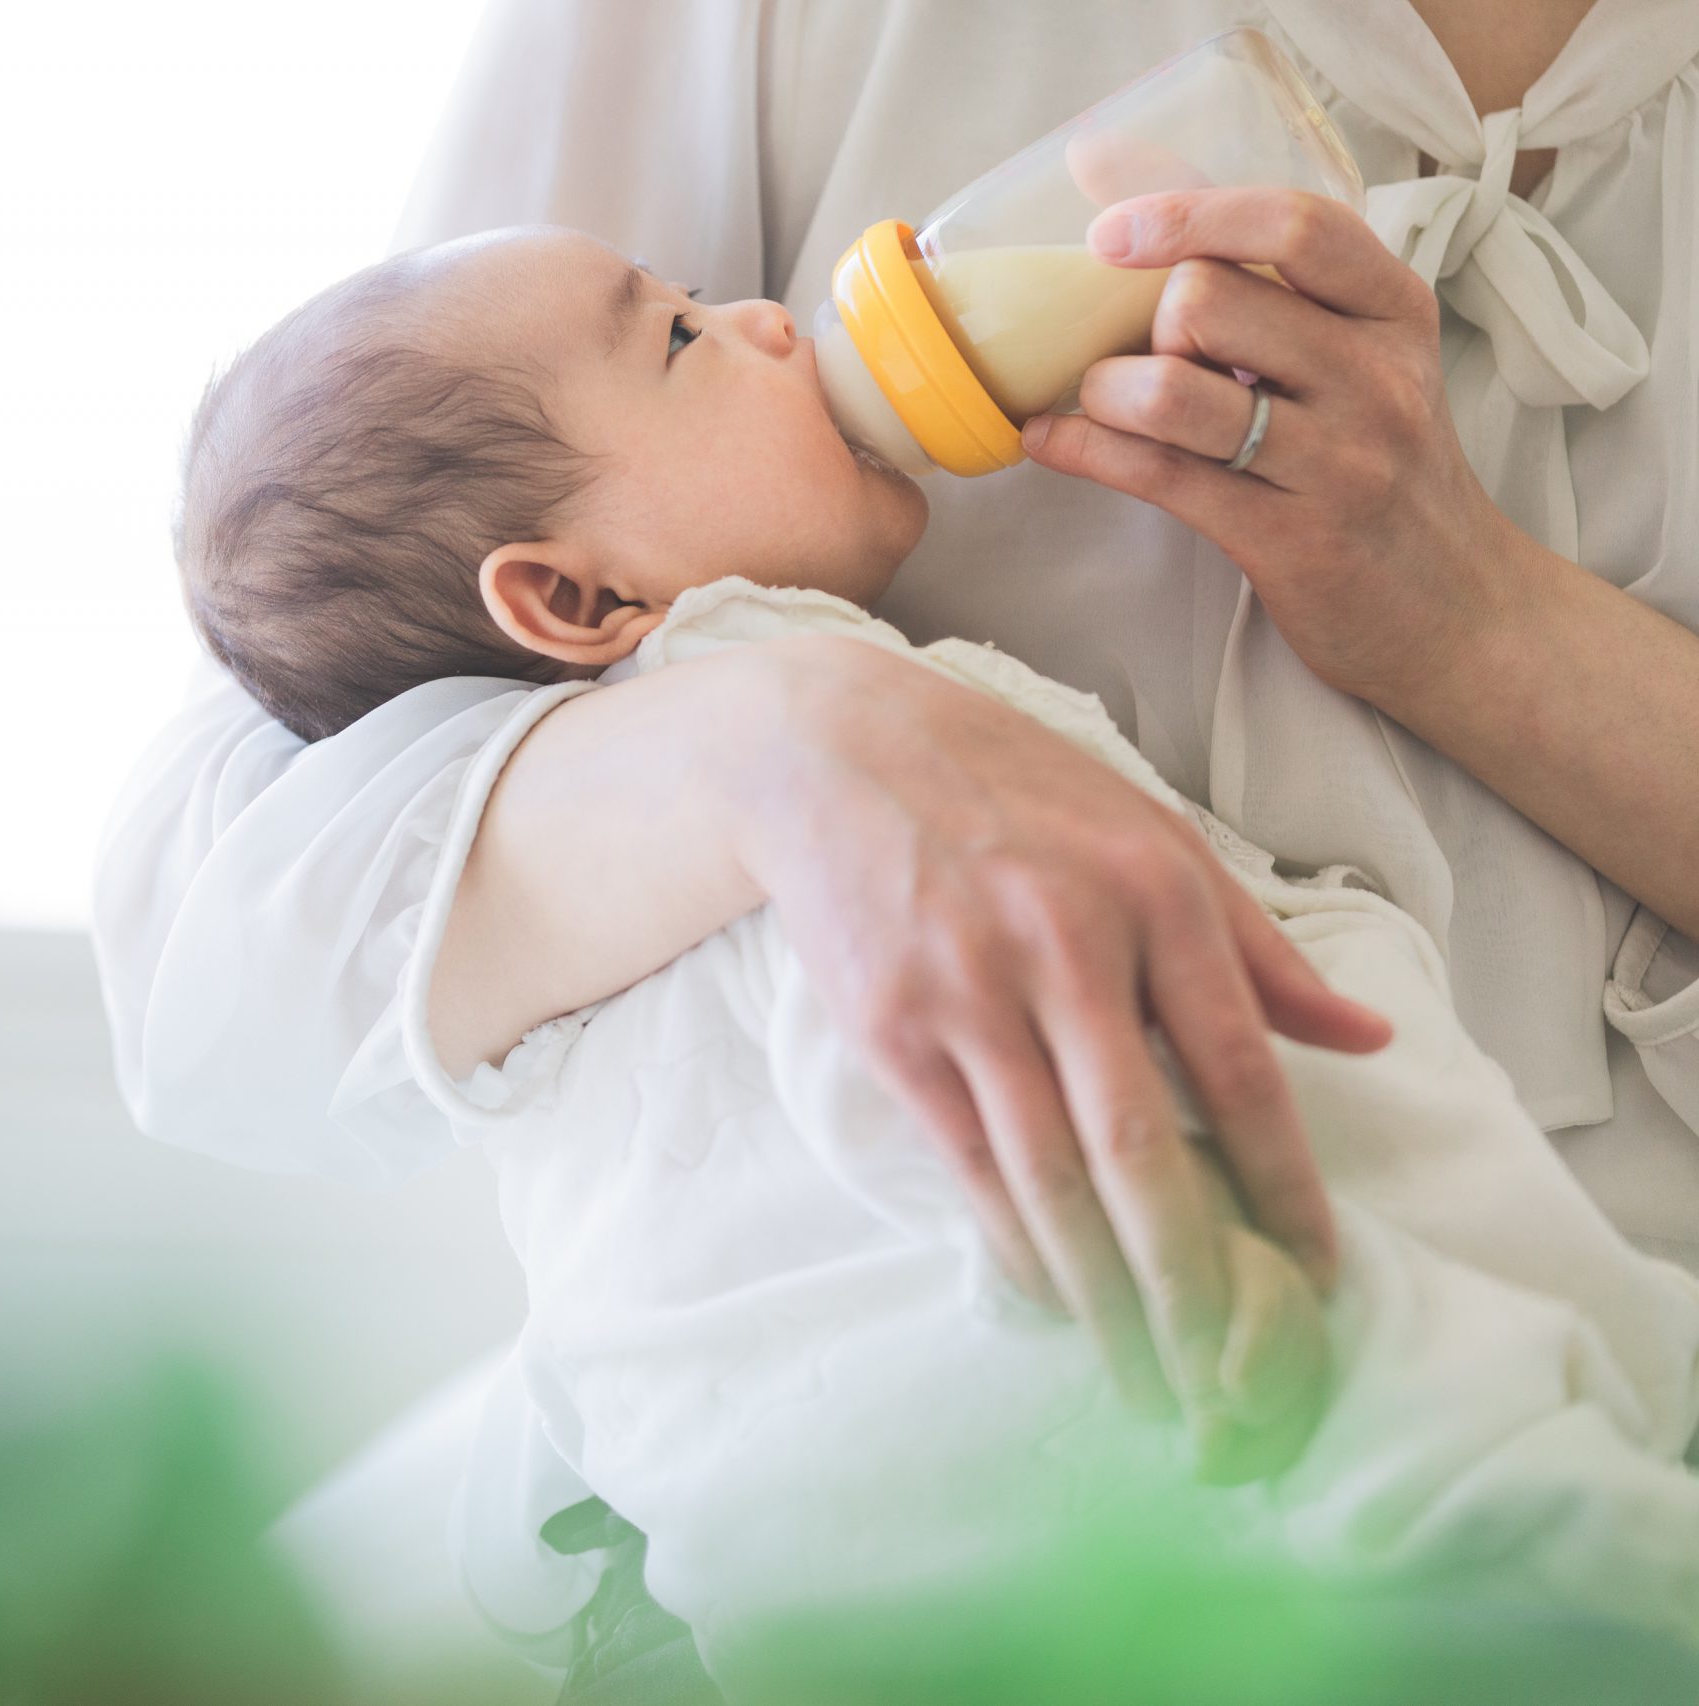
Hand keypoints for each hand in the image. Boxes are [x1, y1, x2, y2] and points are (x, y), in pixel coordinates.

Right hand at [736, 635, 1391, 1419]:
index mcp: (1156, 896)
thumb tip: (1368, 1038)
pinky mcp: (891, 1027)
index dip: (1285, 1192)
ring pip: (1049, 1179)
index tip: (1315, 1280)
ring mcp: (970, 992)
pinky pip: (966, 1165)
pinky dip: (1014, 1243)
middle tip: (1224, 1381)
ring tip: (1140, 1376)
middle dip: (1191, 1287)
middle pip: (1143, 1155)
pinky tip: (1048, 1295)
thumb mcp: (1153, 833)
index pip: (1241, 1074)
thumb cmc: (1013, 790)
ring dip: (1100, 1296)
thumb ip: (1259, 944)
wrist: (835, 752)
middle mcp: (1066, 947)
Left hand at [1022, 187, 1530, 707]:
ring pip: (1171, 392)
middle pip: (1206, 302)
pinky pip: (1155, 475)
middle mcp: (1374, 377)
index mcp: (1392, 310)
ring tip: (1100, 403)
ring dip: (1104, 391)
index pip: (1293, 226)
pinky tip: (1050, 440)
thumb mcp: (1358, 352)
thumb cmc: (1381, 463)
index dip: (1186, 213)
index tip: (1110, 232)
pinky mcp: (1290, 540)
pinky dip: (1080, 449)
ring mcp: (1336, 462)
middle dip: (1144, 323)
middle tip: (1145, 358)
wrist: (1456, 609)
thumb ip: (1259, 270)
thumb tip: (1104, 160)